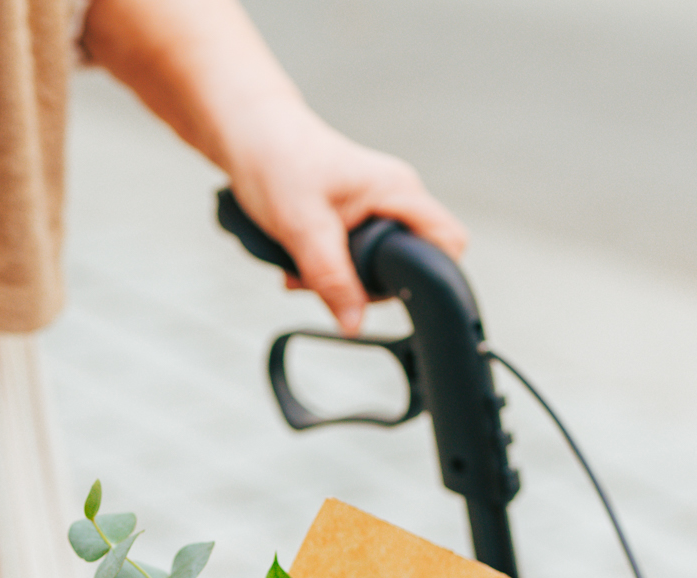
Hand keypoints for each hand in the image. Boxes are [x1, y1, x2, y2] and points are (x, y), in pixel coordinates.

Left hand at [223, 105, 467, 334]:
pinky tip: (297, 259)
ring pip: (375, 266)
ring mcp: (374, 208)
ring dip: (338, 280)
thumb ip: (331, 278)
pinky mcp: (352, 219)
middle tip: (326, 281)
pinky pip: (352, 258)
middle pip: (409, 264)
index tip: (392, 295)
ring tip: (302, 266)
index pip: (448, 242)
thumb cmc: (276, 157)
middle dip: (367, 285)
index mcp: (397, 190)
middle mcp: (393, 198)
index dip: (432, 277)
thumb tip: (354, 324)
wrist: (248, 134)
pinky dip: (324, 269)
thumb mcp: (303, 226)